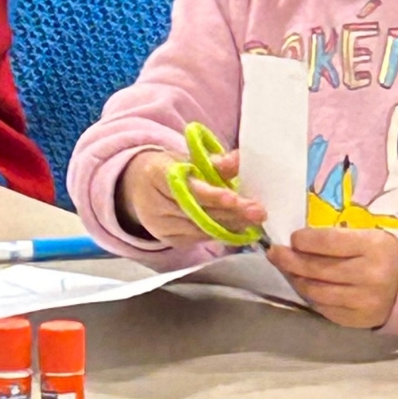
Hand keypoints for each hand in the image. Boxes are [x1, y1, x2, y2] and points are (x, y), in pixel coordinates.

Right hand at [116, 147, 266, 244]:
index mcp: (155, 174)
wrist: (140, 188)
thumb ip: (215, 162)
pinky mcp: (170, 240)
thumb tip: (239, 159)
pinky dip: (221, 232)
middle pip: (197, 212)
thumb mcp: (188, 158)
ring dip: (230, 224)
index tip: (234, 197)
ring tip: (253, 220)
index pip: (186, 188)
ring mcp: (160, 226)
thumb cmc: (170, 169)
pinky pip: (200, 238)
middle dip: (230, 212)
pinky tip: (238, 228)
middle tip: (257, 211)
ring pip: (201, 228)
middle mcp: (154, 204)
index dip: (210, 194)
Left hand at [269, 228, 397, 329]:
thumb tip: (295, 243)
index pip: (327, 242)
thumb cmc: (383, 254)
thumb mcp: (367, 236)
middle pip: (316, 269)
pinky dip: (311, 297)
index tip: (293, 238)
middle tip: (275, 253)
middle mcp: (369, 275)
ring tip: (287, 270)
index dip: (303, 240)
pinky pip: (325, 309)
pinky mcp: (360, 320)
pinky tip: (306, 286)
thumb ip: (336, 239)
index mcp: (372, 247)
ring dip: (296, 279)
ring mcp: (364, 301)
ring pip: (316, 291)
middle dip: (289, 260)